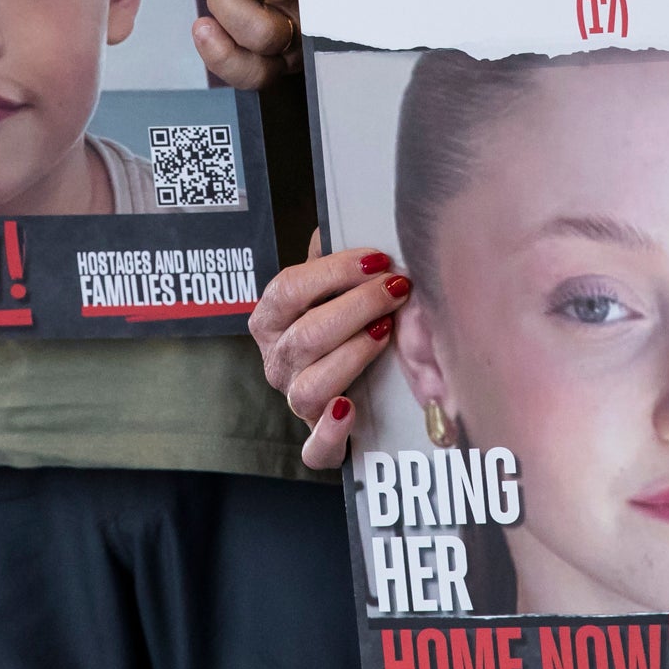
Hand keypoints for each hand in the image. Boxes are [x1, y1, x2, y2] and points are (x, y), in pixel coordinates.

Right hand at [251, 231, 414, 469]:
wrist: (352, 379)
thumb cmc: (341, 318)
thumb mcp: (331, 284)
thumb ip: (330, 257)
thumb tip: (336, 220)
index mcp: (272, 320)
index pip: (288, 290)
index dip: (333, 273)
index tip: (377, 259)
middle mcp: (277, 362)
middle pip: (305, 336)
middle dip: (356, 308)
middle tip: (397, 289)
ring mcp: (295, 401)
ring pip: (310, 386)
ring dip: (351, 356)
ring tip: (385, 332)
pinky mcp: (319, 440)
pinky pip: (315, 448)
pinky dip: (331, 432)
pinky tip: (350, 409)